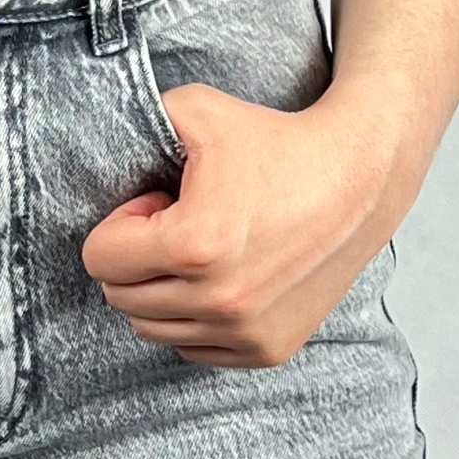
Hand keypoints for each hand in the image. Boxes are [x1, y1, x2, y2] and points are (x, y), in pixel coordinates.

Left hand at [81, 82, 400, 367]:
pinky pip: (194, 347)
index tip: (157, 203)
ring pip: (152, 328)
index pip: (99, 259)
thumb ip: (138, 120)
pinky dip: (197, 317)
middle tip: (179, 222)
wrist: (359, 178)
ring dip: (162, 290)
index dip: (122, 224)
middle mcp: (219, 299)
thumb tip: (100, 145)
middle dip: (137, 258)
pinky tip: (226, 276)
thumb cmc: (278, 143)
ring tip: (202, 250)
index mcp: (194, 246)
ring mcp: (245, 331)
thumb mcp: (198, 109)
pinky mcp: (268, 349)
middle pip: (121, 298)